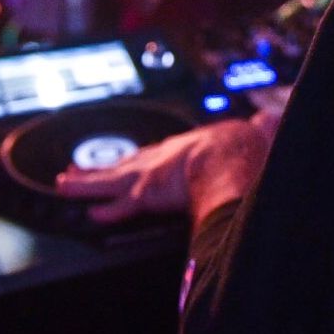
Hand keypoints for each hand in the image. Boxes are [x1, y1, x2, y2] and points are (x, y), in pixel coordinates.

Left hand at [54, 117, 270, 224]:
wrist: (230, 157)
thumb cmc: (242, 148)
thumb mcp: (255, 134)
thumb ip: (261, 128)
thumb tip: (270, 120)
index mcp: (187, 146)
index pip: (158, 154)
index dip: (142, 158)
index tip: (130, 161)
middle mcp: (162, 158)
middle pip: (125, 163)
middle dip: (101, 168)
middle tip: (75, 169)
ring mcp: (151, 176)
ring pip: (110, 180)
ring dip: (86, 184)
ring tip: (63, 184)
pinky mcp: (147, 195)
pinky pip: (119, 205)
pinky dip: (104, 208)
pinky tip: (89, 213)